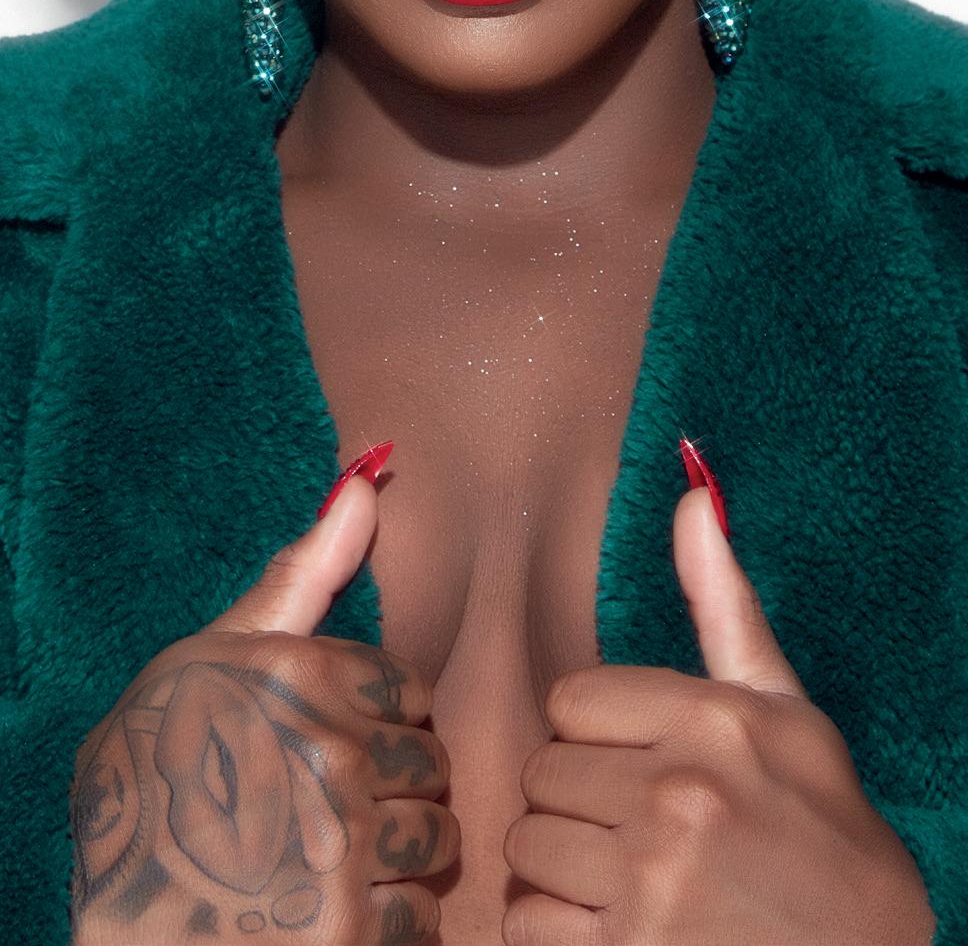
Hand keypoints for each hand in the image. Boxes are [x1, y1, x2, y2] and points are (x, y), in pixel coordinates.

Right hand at [70, 473, 457, 942]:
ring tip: (348, 853)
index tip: (342, 736)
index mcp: (308, 677)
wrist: (116, 892)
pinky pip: (420, 915)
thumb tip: (368, 480)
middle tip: (343, 801)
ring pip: (437, 838)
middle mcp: (335, 754)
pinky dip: (395, 918)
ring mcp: (342, 846)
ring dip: (406, 851)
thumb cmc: (159, 757)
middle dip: (400, 783)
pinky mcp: (344, 930)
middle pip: (432, 764)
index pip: (411, 688)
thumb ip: (304, 573)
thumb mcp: (217, 650)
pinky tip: (344, 907)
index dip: (381, 716)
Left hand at [503, 481, 936, 944]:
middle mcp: (678, 794)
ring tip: (624, 875)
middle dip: (577, 800)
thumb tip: (693, 496)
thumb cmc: (818, 820)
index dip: (595, 735)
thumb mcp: (782, 706)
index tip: (638, 761)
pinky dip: (555, 930)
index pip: (570, 702)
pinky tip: (610, 923)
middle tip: (634, 824)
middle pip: (542, 774)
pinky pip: (528, 923)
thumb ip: (723, 605)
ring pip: (528, 846)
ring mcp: (652, 881)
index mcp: (711, 720)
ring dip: (562, 866)